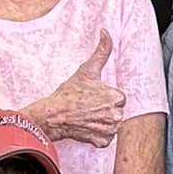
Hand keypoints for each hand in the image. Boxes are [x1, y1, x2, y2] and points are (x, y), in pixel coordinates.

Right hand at [26, 31, 124, 146]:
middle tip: (89, 106)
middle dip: (104, 109)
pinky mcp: (103, 142)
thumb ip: (102, 50)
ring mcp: (110, 130)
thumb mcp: (87, 69)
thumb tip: (106, 31)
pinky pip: (105, 137)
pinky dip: (97, 133)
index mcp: (117, 97)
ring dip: (102, 121)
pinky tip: (87, 126)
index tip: (93, 96)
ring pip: (111, 124)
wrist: (54, 114)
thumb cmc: (70, 93)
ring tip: (87, 115)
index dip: (105, 96)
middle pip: (116, 111)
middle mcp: (116, 115)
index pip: (118, 97)